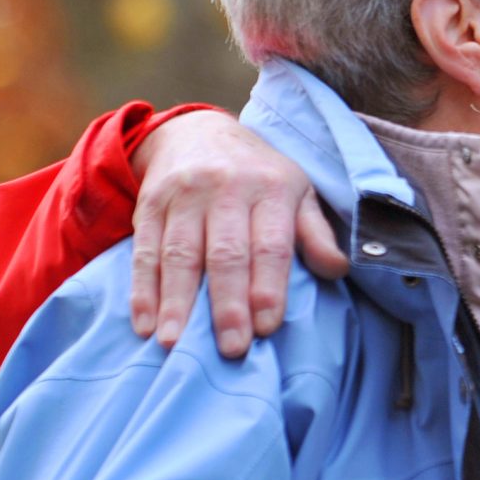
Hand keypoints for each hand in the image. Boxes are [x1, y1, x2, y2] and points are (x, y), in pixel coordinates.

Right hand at [130, 112, 347, 355]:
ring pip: (180, 254)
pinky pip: (145, 250)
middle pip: (225, 253)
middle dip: (228, 304)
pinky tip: (143, 323)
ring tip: (173, 344)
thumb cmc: (257, 175)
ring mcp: (184, 196)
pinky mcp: (150, 204)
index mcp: (270, 188)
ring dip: (175, 302)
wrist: (196, 131)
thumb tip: (338, 270)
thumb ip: (315, 234)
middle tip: (230, 348)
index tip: (267, 327)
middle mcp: (226, 189)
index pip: (271, 244)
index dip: (269, 287)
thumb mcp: (296, 192)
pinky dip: (141, 290)